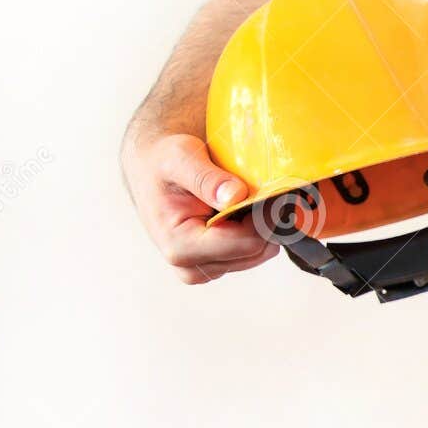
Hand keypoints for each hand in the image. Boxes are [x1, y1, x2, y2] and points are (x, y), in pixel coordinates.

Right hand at [121, 130, 276, 284]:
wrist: (153, 169)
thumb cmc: (163, 162)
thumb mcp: (180, 158)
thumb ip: (206, 178)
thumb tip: (236, 196)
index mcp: (180, 247)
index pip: (247, 243)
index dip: (267, 216)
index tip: (275, 189)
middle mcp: (191, 267)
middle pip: (257, 251)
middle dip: (267, 220)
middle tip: (268, 189)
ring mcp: (206, 269)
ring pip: (260, 253)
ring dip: (263, 224)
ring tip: (251, 196)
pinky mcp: (217, 264)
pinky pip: (254, 251)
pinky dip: (257, 229)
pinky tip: (245, 208)